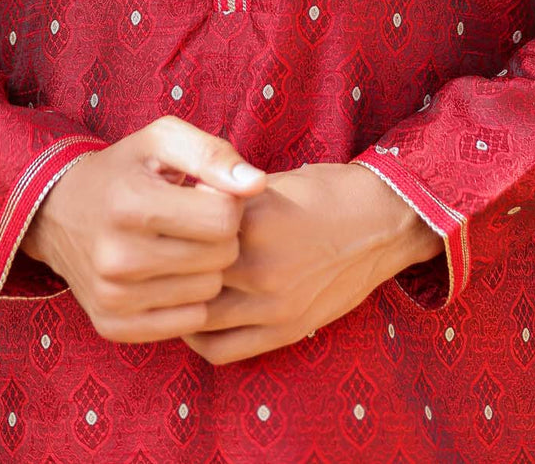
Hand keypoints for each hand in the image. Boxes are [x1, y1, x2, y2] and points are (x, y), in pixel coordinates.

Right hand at [19, 115, 266, 342]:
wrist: (58, 212)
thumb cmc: (124, 168)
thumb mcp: (161, 139)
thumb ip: (213, 153)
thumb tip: (257, 183)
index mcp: (130, 203)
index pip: (223, 219)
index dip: (227, 202)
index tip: (207, 193)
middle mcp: (116, 256)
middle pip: (220, 258)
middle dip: (220, 235)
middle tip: (195, 220)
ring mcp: (112, 297)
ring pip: (208, 292)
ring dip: (206, 267)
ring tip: (182, 243)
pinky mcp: (112, 325)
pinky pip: (189, 323)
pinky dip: (190, 298)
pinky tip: (172, 273)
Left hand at [181, 160, 443, 364]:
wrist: (382, 223)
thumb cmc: (325, 193)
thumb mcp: (272, 185)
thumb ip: (229, 202)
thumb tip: (182, 208)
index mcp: (252, 220)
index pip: (186, 231)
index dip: (168, 229)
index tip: (159, 225)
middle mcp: (258, 265)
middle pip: (185, 276)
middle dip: (165, 269)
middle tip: (151, 263)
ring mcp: (271, 304)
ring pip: (196, 317)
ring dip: (177, 305)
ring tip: (168, 292)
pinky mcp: (284, 331)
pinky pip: (220, 350)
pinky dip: (197, 338)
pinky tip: (193, 319)